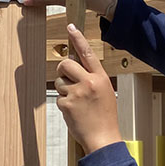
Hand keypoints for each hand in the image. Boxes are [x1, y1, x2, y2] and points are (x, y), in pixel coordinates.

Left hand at [54, 23, 121, 153]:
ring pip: (59, 82)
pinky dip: (64, 104)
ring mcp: (76, 93)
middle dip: (62, 69)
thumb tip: (76, 69)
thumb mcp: (105, 92)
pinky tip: (74, 112)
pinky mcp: (66, 104)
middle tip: (67, 77)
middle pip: (66, 64)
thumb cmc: (105, 116)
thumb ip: (92, 79)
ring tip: (76, 102)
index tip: (71, 27)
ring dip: (64, 89)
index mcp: (100, 78)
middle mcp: (88, 83)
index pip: (87, 53)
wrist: (103, 138)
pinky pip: (58, 97)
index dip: (78, 39)